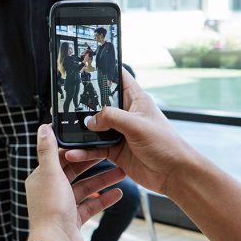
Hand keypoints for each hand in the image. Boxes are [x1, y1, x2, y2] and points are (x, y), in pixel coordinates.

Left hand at [26, 124, 124, 240]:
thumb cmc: (51, 209)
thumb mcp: (51, 173)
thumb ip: (48, 150)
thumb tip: (43, 128)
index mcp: (41, 178)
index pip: (60, 158)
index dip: (76, 149)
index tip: (93, 141)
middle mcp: (50, 191)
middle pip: (75, 172)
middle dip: (94, 163)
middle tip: (112, 154)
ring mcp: (62, 206)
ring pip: (85, 188)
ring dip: (103, 180)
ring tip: (122, 172)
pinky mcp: (73, 220)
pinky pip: (90, 205)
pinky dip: (103, 199)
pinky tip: (118, 193)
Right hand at [63, 69, 201, 196]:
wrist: (174, 174)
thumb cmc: (166, 145)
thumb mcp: (137, 125)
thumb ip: (111, 117)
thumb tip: (90, 120)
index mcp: (135, 100)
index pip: (118, 77)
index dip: (104, 70)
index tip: (85, 66)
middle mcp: (126, 114)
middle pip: (100, 103)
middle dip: (83, 104)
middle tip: (65, 104)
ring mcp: (119, 132)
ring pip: (94, 127)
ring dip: (81, 131)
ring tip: (66, 132)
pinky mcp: (115, 150)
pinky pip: (94, 148)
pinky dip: (84, 151)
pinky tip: (74, 152)